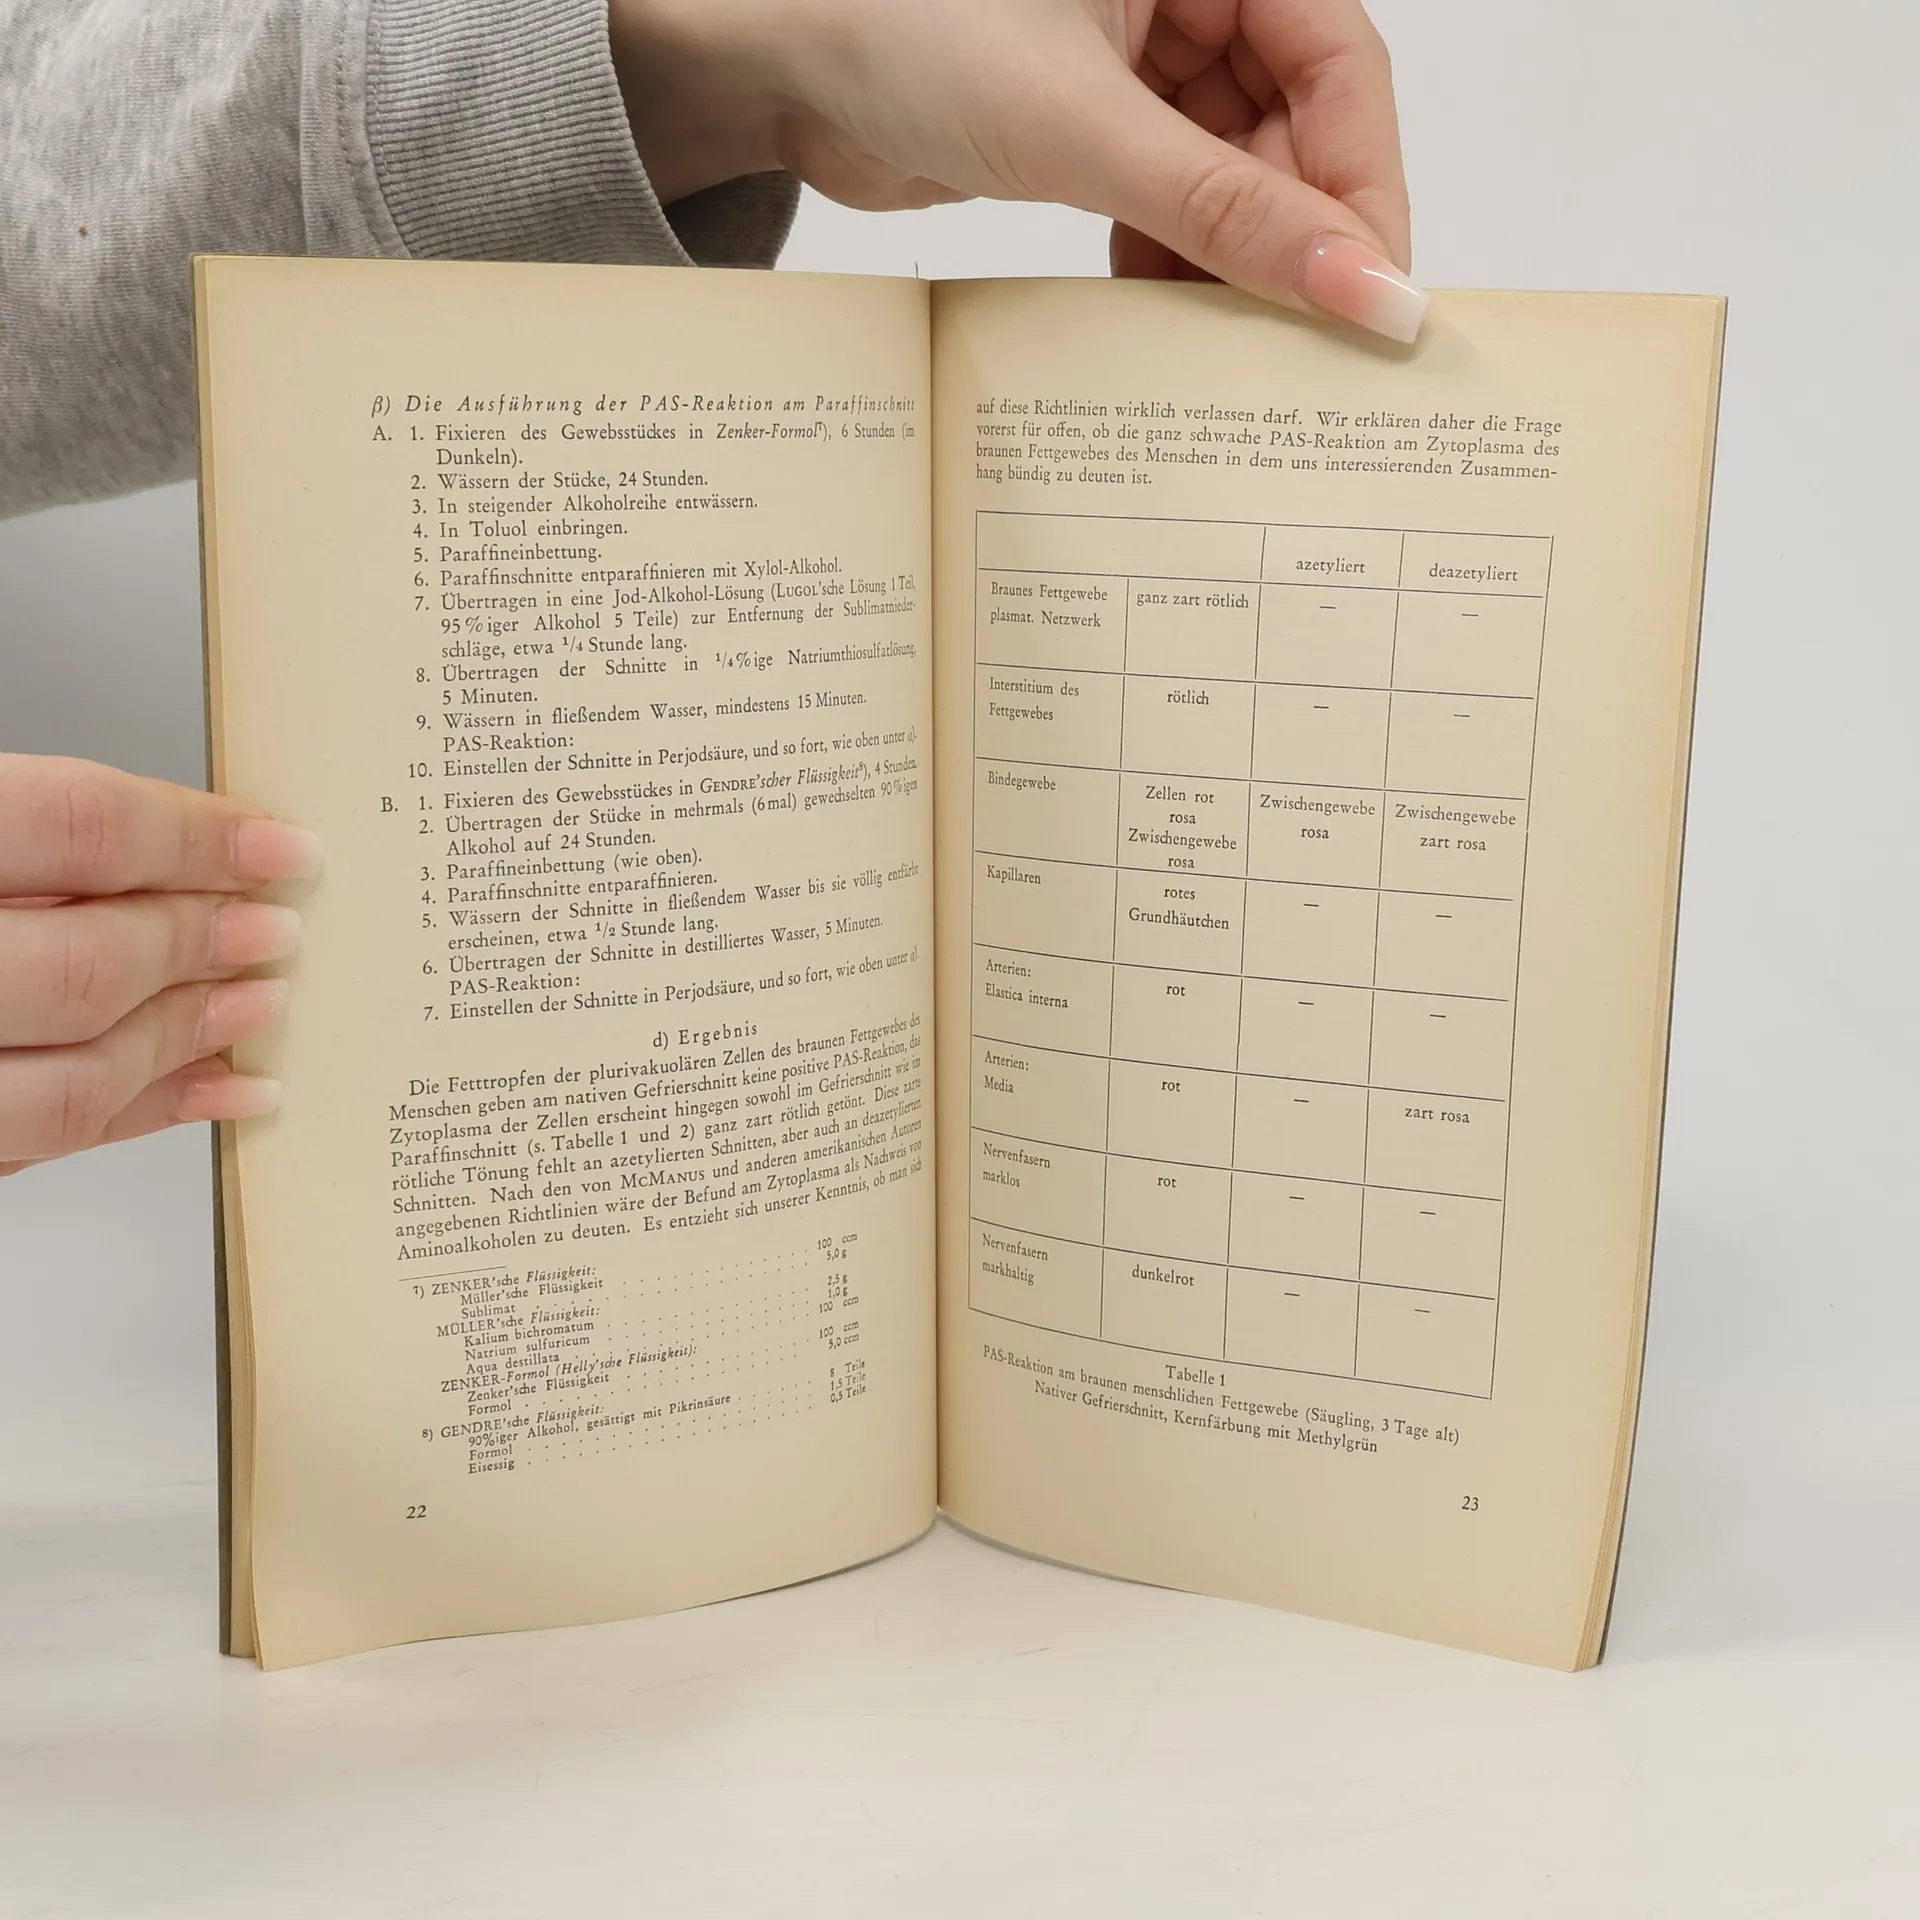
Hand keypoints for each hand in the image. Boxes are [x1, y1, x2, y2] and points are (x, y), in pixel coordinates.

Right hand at [0, 755, 318, 1176]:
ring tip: (263, 1008)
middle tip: (276, 932)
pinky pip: (52, 1141)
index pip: (80, 827)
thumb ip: (44, 835)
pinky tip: (222, 1087)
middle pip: (91, 964)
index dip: (199, 837)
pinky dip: (150, 1111)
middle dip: (202, 948)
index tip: (284, 847)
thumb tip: (189, 838)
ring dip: (190, 1040)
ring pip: (80, 1076)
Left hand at [611, 0, 1422, 340]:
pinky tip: (1158, 308)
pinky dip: (1173, 258)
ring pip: (1237, 174)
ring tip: (1222, 336)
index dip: (1364, 188)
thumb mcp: (1085, 128)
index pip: (1342, 66)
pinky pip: (1174, 199)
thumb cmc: (899, 29)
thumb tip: (1356, 287)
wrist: (777, 68)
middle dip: (1296, 237)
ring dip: (1231, 259)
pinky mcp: (1098, 125)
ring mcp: (1144, 62)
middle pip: (1298, 128)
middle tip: (1301, 342)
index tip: (1374, 297)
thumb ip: (1226, 213)